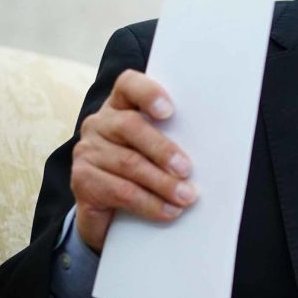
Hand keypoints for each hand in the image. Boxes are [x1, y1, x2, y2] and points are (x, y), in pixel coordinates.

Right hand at [70, 69, 196, 251]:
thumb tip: (214, 151)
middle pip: (130, 126)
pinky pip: (120, 191)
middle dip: (162, 149)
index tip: (169, 111)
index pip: (129, 85)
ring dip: (162, 183)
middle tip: (187, 169)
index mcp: (122, 106)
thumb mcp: (161, 151)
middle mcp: (100, 123)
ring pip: (128, 163)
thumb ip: (177, 140)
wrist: (111, 212)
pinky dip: (149, 203)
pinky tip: (168, 211)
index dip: (148, 93)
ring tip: (186, 196)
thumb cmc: (147, 171)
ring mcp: (88, 151)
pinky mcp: (82, 180)